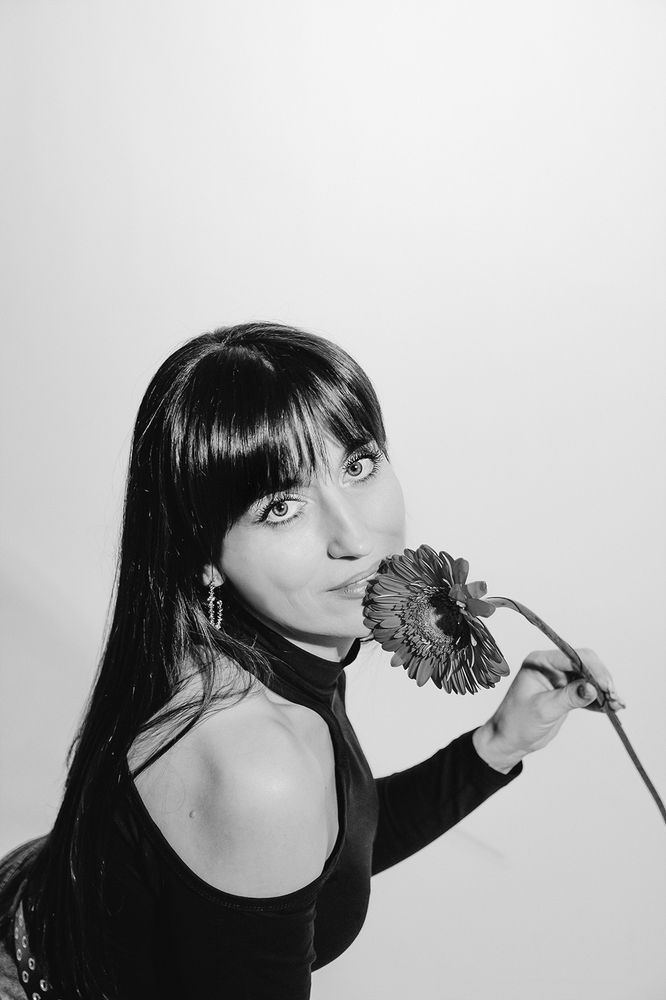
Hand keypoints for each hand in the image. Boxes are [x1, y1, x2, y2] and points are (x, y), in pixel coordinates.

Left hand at [474, 647, 626, 770]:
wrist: (509, 740)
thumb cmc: (517, 722)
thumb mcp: (543, 709)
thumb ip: (569, 697)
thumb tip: (592, 688)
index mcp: (540, 662)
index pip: (573, 657)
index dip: (593, 670)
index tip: (607, 687)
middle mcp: (550, 666)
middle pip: (585, 665)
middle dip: (602, 680)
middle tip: (615, 698)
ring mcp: (559, 680)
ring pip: (589, 679)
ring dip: (604, 691)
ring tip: (617, 706)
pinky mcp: (565, 694)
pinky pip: (587, 692)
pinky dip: (599, 700)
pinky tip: (611, 709)